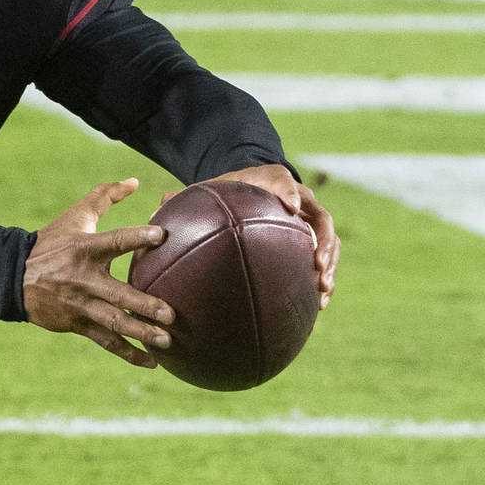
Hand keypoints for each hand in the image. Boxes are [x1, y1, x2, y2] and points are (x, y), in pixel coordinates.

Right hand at [23, 178, 172, 366]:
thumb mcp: (75, 215)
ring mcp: (81, 304)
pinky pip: (105, 341)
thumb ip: (105, 195)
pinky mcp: (77, 323)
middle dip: (144, 304)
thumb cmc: (51, 242)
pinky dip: (127, 353)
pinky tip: (151, 362)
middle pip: (118, 294)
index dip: (138, 237)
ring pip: (113, 322)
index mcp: (86, 249)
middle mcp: (84, 278)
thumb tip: (135, 181)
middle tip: (170, 313)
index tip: (162, 235)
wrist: (13, 276)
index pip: (115, 241)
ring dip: (140, 333)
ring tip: (166, 341)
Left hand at [190, 165, 338, 309]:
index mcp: (271, 180)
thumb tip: (154, 215)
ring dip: (330, 264)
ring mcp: (310, 218)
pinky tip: (319, 304)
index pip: (283, 180)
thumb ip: (184, 201)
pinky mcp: (313, 238)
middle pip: (320, 216)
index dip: (289, 192)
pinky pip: (325, 257)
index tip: (291, 208)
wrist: (248, 189)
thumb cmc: (224, 193)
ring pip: (329, 239)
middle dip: (322, 241)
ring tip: (323, 290)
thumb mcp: (206, 192)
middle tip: (317, 264)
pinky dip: (325, 278)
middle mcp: (299, 197)